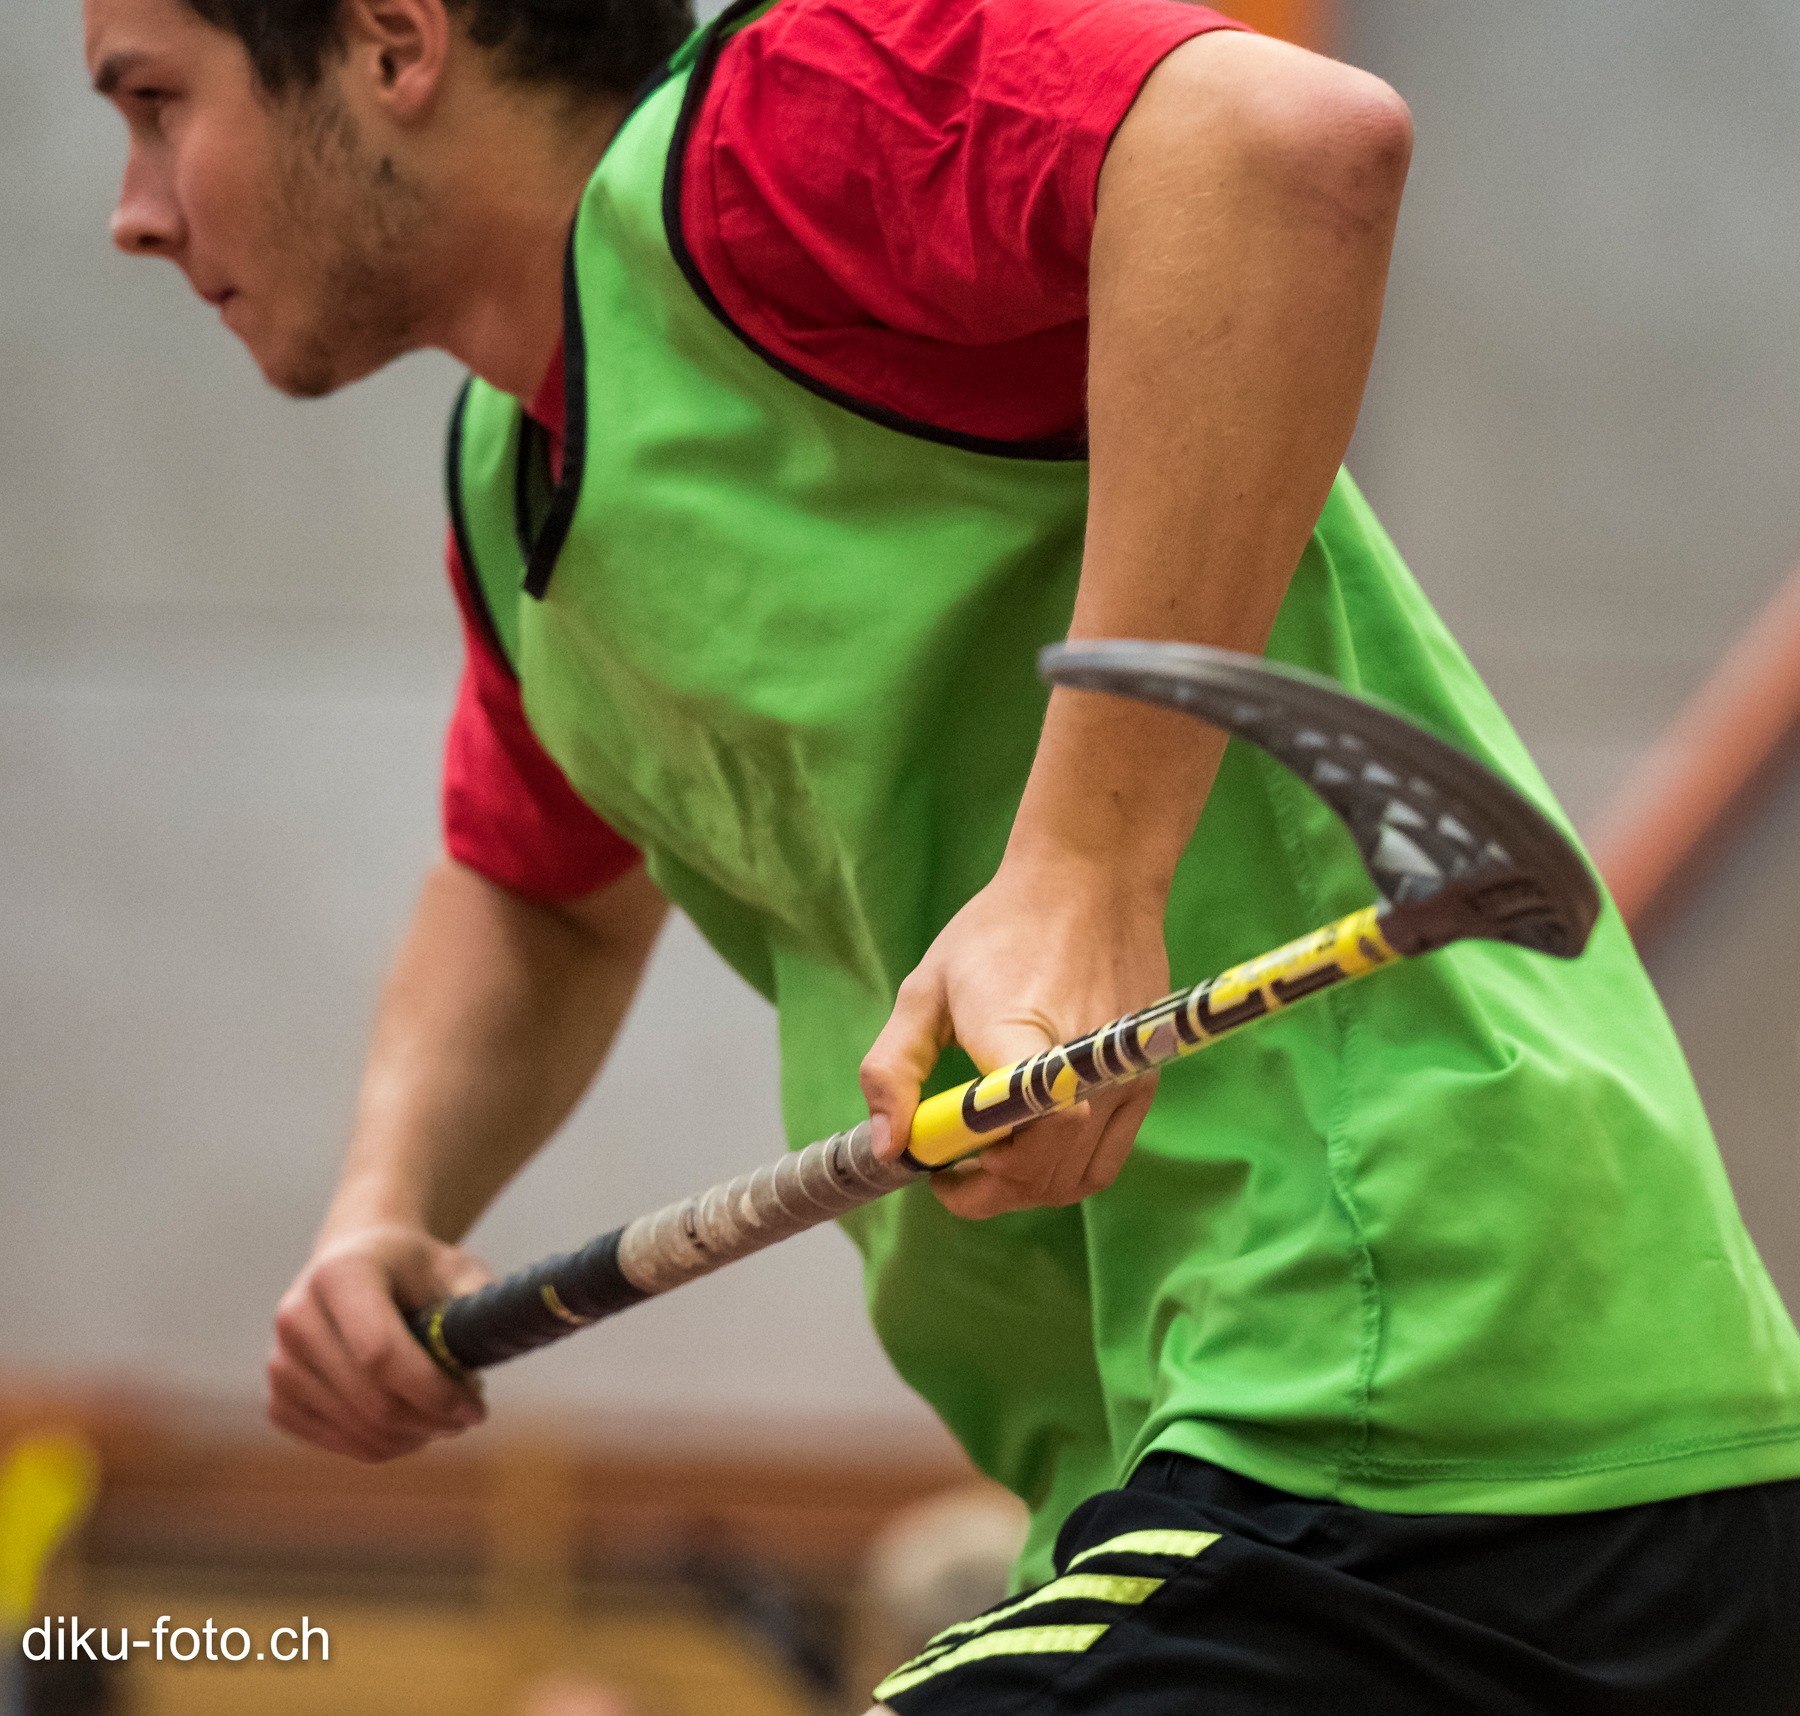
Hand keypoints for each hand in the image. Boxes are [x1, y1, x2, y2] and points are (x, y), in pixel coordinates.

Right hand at [267, 1223, 491, 1461]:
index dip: (434, 1392)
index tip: (477, 1407)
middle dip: (433, 1421)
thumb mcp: (456, 1267)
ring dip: (416, 1436)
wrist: (358, 1260)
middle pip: (371, 1402)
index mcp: (340, 1275)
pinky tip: (412, 1418)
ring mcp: (281, 1362)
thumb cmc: (415, 1267)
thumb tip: (489, 1354)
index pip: (381, 1355)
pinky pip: (342, 1444)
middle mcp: (297, 1317)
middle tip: (470, 1415)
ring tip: (446, 1411)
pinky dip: (386, 1444)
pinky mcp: (279, 1399)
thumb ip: (476, 1305)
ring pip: (360, 1432)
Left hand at [860, 855, 1169, 1217]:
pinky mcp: (1143, 1080)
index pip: (1022, 1142)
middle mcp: (1086, 1070)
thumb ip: (893, 1070)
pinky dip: (1064, 1169)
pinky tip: (1030, 1140)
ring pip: (1076, 1179)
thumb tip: (891, 1148)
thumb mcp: (925, 990)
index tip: (937, 1168)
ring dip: (1026, 1186)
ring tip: (990, 1157)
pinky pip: (1105, 1159)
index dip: (977, 1179)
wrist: (1090, 880)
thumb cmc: (1000, 931)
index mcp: (1022, 1041)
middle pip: (1043, 1176)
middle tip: (953, 1166)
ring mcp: (1122, 1079)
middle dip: (989, 1191)